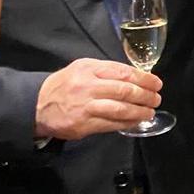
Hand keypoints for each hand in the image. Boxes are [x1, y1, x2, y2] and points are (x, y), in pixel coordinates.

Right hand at [35, 59, 161, 139]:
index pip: (123, 72)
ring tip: (150, 111)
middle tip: (156, 98)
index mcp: (89, 69)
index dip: (144, 79)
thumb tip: (136, 77)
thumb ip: (106, 70)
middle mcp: (88, 86)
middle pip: (125, 90)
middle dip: (146, 95)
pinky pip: (111, 124)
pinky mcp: (83, 125)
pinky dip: (127, 123)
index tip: (156, 83)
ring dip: (140, 111)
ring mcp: (85, 106)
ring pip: (120, 109)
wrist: (36, 105)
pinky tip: (136, 121)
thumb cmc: (65, 85)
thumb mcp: (82, 68)